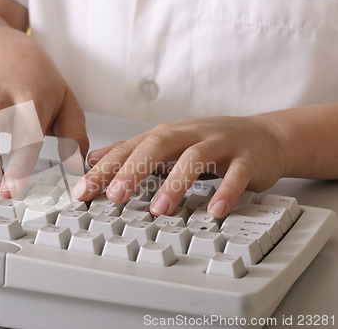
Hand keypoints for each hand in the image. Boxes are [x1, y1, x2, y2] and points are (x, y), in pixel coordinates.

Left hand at [72, 115, 286, 217]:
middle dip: (133, 170)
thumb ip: (131, 151)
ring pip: (195, 159)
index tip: (83, 191)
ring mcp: (219, 144)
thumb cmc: (209, 143)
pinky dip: (225, 192)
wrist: (263, 137)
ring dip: (175, 183)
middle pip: (157, 145)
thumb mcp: (167, 144)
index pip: (129, 148)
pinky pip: (236, 175)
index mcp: (167, 134)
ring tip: (159, 209)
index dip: (104, 168)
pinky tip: (214, 211)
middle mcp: (190, 135)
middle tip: (114, 196)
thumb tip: (93, 158)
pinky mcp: (247, 159)